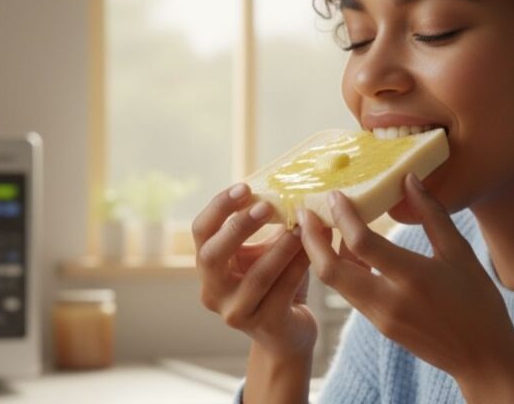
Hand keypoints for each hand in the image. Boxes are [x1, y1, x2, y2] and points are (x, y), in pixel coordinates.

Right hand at [193, 184, 316, 357]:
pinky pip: (282, 291)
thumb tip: (291, 183)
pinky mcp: (263, 325)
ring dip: (280, 248)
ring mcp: (235, 312)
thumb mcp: (265, 249)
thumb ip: (267, 224)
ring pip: (255, 277)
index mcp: (208, 265)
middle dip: (239, 227)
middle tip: (267, 205)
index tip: (244, 187)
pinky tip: (313, 250)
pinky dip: (298, 267)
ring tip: (300, 226)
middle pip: (212, 256)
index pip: (200, 231)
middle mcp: (212, 291)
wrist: (288, 330)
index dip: (219, 207)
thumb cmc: (276, 281)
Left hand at [298, 174, 513, 402]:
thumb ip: (432, 214)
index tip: (334, 194)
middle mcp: (389, 301)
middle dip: (310, 239)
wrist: (483, 358)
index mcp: (413, 278)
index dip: (343, 216)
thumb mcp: (460, 253)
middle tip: (304, 212)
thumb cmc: (478, 301)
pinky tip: (347, 249)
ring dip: (321, 254)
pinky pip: (349, 293)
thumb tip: (409, 179)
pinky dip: (341, 269)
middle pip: (330, 270)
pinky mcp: (378, 326)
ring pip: (335, 282)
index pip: (363, 243)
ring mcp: (380, 317)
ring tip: (319, 226)